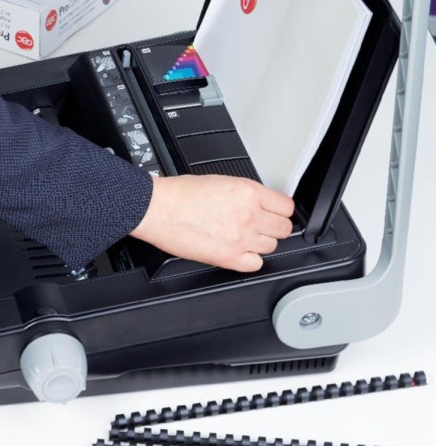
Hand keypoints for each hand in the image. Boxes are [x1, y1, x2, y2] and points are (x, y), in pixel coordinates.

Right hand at [130, 174, 295, 271]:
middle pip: (283, 228)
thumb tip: (260, 204)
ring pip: (271, 246)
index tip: (277, 213)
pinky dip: (250, 259)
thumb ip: (246, 194)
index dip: (281, 210)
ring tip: (244, 236)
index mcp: (248, 192)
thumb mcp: (223, 181)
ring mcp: (241, 238)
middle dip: (274, 227)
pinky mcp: (229, 258)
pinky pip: (256, 264)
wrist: (160, 209)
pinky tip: (239, 251)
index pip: (286, 207)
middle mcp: (249, 215)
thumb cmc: (182, 194)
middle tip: (263, 225)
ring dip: (260, 242)